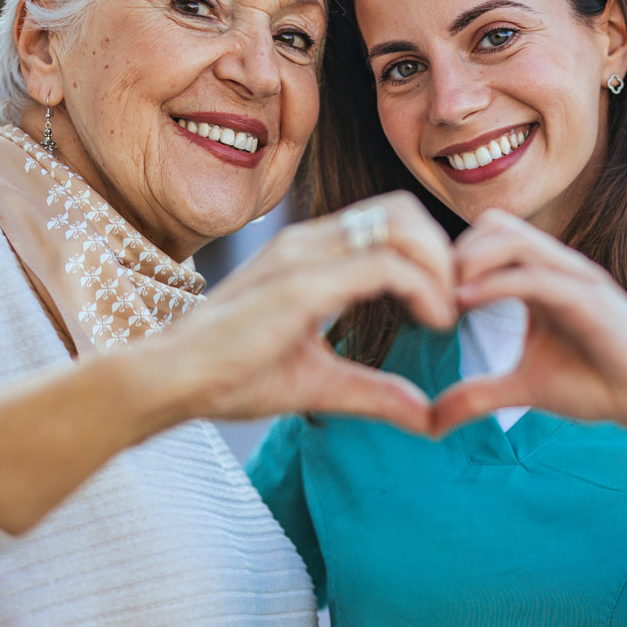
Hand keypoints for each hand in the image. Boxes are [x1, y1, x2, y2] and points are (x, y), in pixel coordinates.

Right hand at [143, 191, 459, 430]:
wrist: (173, 380)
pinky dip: (424, 288)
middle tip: (453, 304)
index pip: (388, 222)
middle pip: (402, 209)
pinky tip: (432, 323)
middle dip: (442, 251)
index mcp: (308, 255)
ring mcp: (304, 257)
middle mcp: (307, 242)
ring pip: (400, 225)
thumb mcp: (319, 382)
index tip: (443, 307)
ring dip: (440, 266)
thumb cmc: (230, 376)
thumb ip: (373, 392)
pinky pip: (384, 264)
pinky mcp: (303, 284)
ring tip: (445, 314)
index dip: (429, 256)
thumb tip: (427, 416)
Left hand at [431, 210, 626, 455]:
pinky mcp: (591, 299)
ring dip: (467, 260)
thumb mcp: (522, 389)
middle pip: (494, 224)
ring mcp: (576, 278)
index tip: (422, 294)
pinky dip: (494, 284)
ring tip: (442, 298)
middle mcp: (557, 268)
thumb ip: (477, 395)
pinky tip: (463, 304)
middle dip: (452, 252)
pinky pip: (535, 276)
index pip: (487, 237)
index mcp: (540, 278)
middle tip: (427, 293)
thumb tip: (431, 422)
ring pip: (512, 238)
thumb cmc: (596, 385)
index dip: (449, 258)